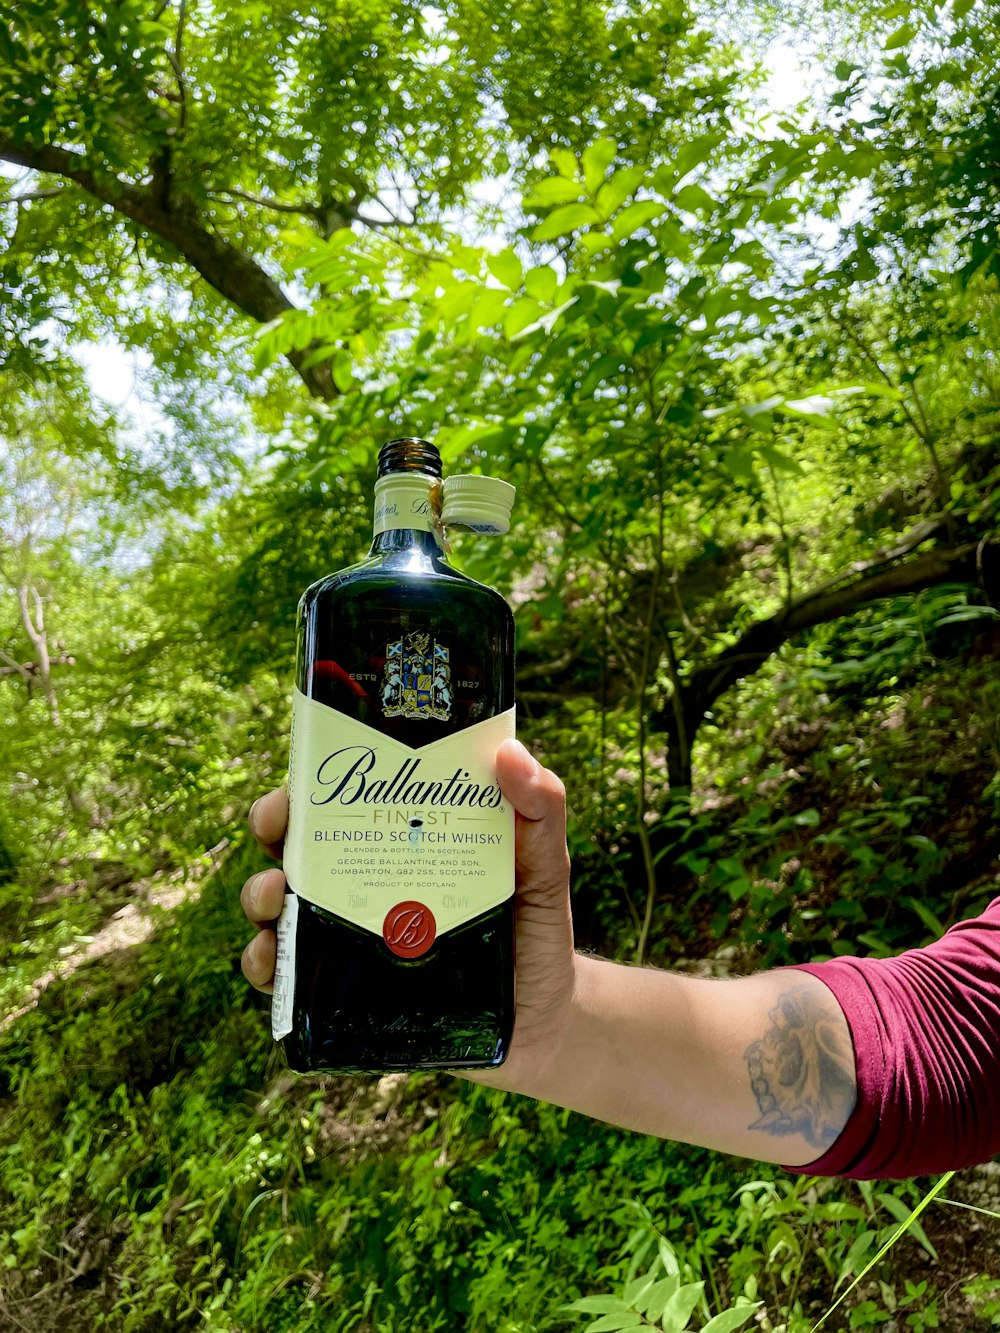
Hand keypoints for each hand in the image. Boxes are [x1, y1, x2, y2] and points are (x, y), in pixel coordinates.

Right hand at [240, 739, 576, 1090]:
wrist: (544, 1020)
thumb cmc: (538, 930)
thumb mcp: (545, 865)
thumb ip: (540, 810)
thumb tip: (511, 752)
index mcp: (403, 840)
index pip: (346, 798)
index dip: (311, 780)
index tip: (301, 776)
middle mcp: (365, 882)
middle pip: (297, 843)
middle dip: (271, 827)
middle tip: (276, 830)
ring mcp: (349, 937)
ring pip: (278, 906)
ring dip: (258, 894)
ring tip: (273, 898)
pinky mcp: (343, 993)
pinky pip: (287, 978)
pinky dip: (266, 966)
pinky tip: (274, 960)